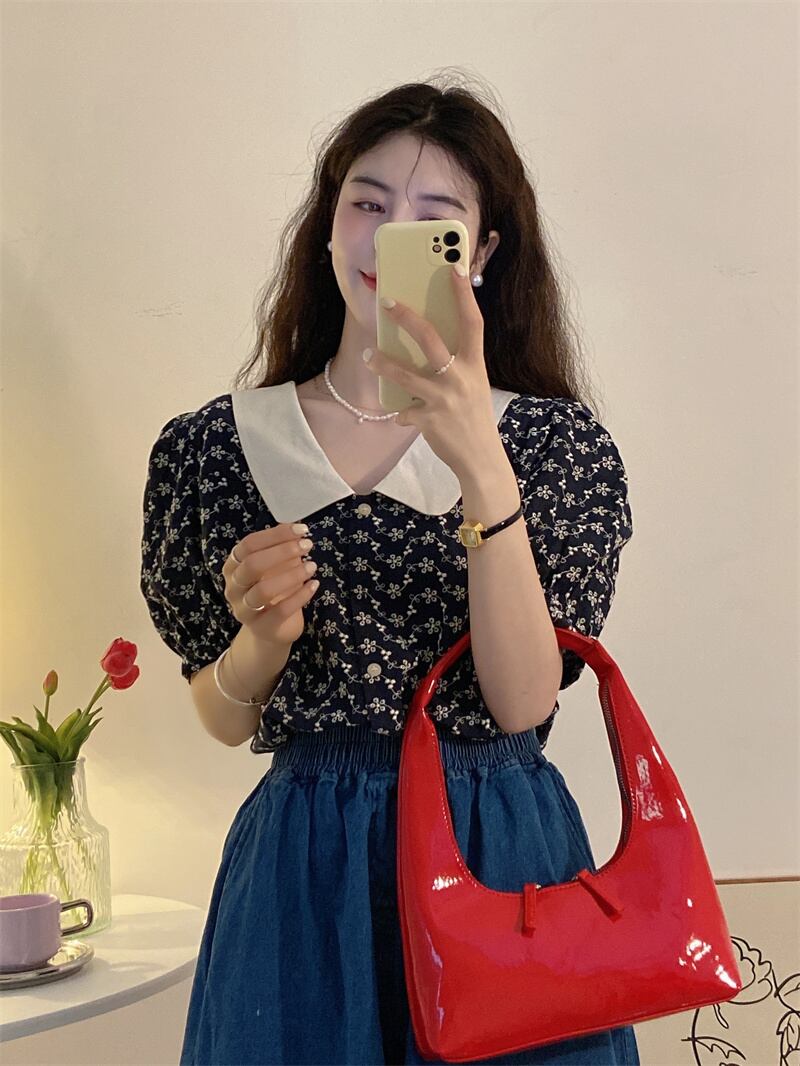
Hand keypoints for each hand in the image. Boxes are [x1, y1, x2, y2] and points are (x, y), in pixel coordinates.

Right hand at [222, 524, 318, 648]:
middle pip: (252, 564)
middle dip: (282, 552)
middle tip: (307, 546)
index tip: (301, 530)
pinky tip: (314, 585)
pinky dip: (300, 596)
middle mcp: (233, 587)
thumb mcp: (276, 567)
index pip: (248, 545)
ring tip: (312, 566)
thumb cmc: (274, 592)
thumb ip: (280, 548)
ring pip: (264, 589)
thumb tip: (295, 527)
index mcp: (233, 566)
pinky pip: (281, 611)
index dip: (275, 535)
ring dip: (292, 575)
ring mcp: (244, 609)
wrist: (271, 630)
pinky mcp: (261, 627)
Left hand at [363, 263, 499, 477]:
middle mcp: (461, 378)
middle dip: (407, 318)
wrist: (481, 458)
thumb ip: (456, 363)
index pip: (472, 322)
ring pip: (406, 375)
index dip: (463, 294)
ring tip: (369, 355)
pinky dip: (401, 413)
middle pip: (431, 340)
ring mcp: (444, 400)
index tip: (454, 267)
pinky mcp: (429, 421)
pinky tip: (400, 415)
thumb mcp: (473, 384)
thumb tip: (427, 339)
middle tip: (387, 301)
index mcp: (475, 365)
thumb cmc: (474, 416)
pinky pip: (405, 411)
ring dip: (384, 363)